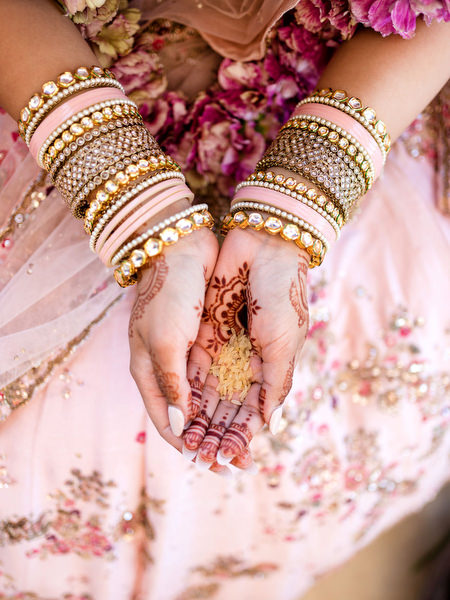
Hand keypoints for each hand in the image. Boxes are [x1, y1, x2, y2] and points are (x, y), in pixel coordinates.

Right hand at [129, 224, 229, 470]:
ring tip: (247, 441)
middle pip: (188, 415)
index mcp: (148, 371)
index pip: (166, 420)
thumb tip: (182, 422)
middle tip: (236, 462)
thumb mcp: (165, 342)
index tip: (211, 464)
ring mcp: (187, 353)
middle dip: (211, 438)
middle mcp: (167, 367)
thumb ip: (172, 383)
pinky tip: (248, 407)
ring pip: (206, 398)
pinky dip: (230, 394)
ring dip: (224, 421)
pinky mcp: (206, 339)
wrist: (181, 248)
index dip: (187, 444)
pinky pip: (218, 375)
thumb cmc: (168, 296)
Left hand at [183, 225, 309, 467]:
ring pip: (210, 393)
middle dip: (219, 434)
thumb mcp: (286, 345)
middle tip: (207, 460)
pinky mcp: (205, 333)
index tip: (232, 459)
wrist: (263, 250)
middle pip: (229, 407)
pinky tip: (183, 415)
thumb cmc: (282, 297)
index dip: (244, 435)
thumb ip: (275, 385)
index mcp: (271, 366)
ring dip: (202, 420)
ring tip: (191, 445)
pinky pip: (194, 369)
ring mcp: (224, 348)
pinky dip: (190, 393)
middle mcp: (246, 361)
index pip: (255, 411)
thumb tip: (271, 425)